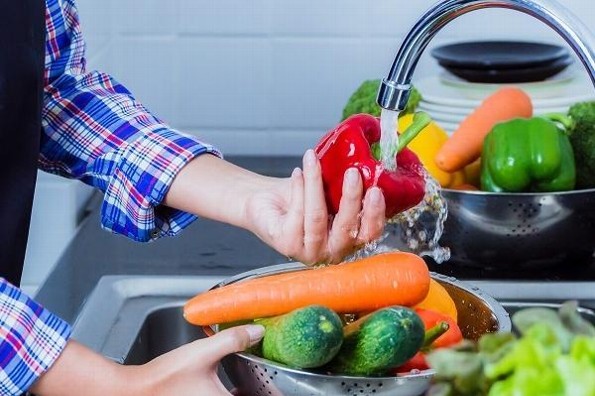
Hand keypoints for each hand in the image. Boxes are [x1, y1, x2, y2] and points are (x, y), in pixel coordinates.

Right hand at [30, 324, 264, 395]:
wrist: (133, 392)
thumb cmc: (163, 378)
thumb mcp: (202, 353)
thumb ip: (232, 339)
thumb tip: (257, 330)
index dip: (276, 391)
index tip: (288, 383)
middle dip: (264, 388)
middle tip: (275, 375)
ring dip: (251, 389)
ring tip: (262, 376)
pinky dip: (236, 391)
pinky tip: (236, 382)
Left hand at [164, 151, 385, 264]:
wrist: (265, 200)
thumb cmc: (299, 197)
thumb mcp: (328, 192)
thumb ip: (345, 188)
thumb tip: (364, 165)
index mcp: (348, 241)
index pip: (369, 234)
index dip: (374, 214)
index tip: (376, 190)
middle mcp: (331, 252)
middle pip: (347, 229)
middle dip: (351, 198)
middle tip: (353, 173)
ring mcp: (309, 252)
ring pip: (318, 217)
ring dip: (317, 185)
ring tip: (314, 160)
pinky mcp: (287, 245)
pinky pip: (298, 214)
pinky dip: (299, 188)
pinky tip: (299, 172)